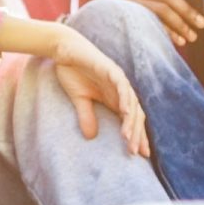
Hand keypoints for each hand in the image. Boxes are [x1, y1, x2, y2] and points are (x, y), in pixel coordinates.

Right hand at [47, 25, 150, 157]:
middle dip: (136, 134)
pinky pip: (122, 86)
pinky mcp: (111, 70)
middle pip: (135, 115)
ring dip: (131, 121)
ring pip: (131, 103)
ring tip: (128, 137)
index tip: (138, 154)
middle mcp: (121, 90)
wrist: (64, 50)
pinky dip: (125, 98)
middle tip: (136, 152)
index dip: (136, 136)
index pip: (131, 120)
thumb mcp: (78, 99)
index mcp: (115, 98)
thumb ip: (86, 115)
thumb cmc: (72, 72)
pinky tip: (125, 112)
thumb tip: (91, 137)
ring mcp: (118, 79)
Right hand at [106, 0, 203, 46]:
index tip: (197, 18)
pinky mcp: (120, 9)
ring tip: (187, 37)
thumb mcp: (125, 9)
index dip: (185, 5)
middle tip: (198, 27)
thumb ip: (146, 9)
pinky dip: (164, 30)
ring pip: (161, 8)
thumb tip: (176, 19)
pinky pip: (149, 18)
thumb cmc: (102, 22)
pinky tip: (172, 39)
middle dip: (187, 14)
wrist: (74, 29)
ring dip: (179, 24)